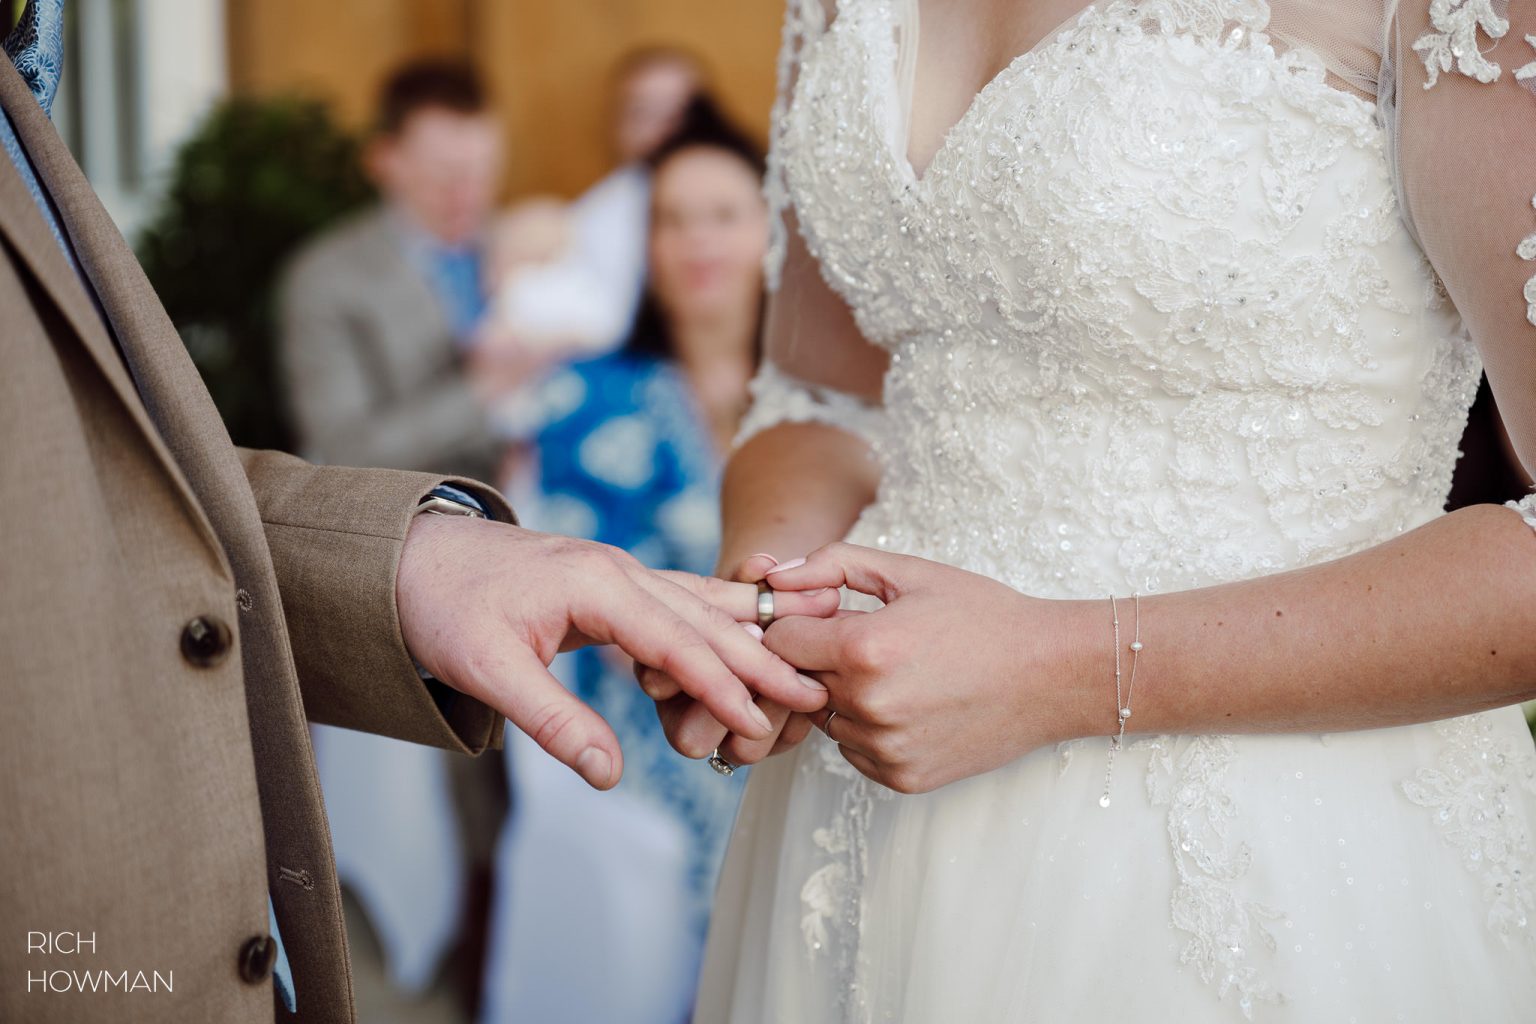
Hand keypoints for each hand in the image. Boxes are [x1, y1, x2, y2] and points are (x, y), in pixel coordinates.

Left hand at [396, 516, 840, 788]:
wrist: (409, 556)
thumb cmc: (444, 607)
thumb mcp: (489, 670)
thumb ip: (554, 721)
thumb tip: (609, 775)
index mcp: (597, 583)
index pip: (678, 640)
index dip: (723, 683)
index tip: (762, 719)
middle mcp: (619, 569)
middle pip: (705, 618)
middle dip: (760, 658)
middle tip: (815, 693)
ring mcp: (618, 571)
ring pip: (699, 605)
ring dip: (748, 637)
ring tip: (801, 664)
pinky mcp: (609, 583)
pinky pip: (677, 603)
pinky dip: (716, 624)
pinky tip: (744, 636)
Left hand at [761, 543, 1097, 793]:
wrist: (1051, 674)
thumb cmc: (982, 615)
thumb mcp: (910, 572)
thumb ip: (833, 565)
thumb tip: (773, 579)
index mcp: (863, 649)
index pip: (779, 640)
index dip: (797, 623)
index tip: (828, 615)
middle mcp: (867, 706)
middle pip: (797, 681)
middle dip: (818, 659)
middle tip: (868, 643)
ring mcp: (884, 748)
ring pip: (824, 718)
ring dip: (843, 696)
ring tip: (898, 672)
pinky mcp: (900, 777)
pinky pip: (854, 750)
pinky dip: (868, 728)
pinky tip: (911, 703)